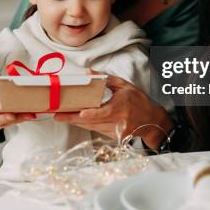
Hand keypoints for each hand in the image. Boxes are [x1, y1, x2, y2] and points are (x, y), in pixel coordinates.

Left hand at [54, 71, 173, 148]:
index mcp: (120, 107)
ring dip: (76, 122)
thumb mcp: (125, 86)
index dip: (89, 115)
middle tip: (57, 115)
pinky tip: (74, 121)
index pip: (102, 113)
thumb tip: (89, 73)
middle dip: (73, 119)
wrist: (152, 122)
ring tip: (61, 116)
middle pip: (91, 122)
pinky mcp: (113, 136)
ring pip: (91, 127)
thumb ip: (107, 79)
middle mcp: (117, 121)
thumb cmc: (139, 101)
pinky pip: (95, 130)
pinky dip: (85, 125)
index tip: (78, 113)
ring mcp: (115, 131)